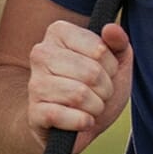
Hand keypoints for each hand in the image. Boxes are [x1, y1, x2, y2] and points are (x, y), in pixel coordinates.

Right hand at [27, 20, 131, 153]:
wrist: (78, 125)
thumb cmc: (97, 87)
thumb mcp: (117, 63)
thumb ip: (119, 42)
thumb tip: (111, 28)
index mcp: (59, 32)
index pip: (100, 49)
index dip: (111, 67)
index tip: (104, 72)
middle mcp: (41, 53)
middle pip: (91, 73)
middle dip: (105, 90)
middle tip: (99, 93)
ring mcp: (34, 83)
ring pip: (79, 95)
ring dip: (95, 107)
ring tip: (90, 106)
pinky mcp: (34, 112)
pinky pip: (62, 115)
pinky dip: (81, 122)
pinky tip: (81, 121)